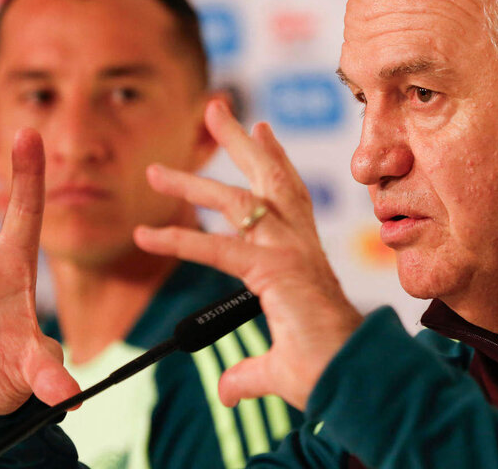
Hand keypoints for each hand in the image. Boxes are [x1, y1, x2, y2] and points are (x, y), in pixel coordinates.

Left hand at [135, 100, 362, 409]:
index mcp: (305, 255)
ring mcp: (289, 253)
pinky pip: (218, 249)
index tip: (261, 130)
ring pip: (241, 201)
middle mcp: (299, 245)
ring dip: (198, 176)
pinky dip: (179, 239)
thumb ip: (249, 373)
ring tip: (160, 167)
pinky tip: (146, 234)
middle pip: (268, 180)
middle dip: (240, 142)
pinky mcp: (274, 271)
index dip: (274, 160)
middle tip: (216, 108)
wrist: (351, 380)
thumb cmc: (327, 370)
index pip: (288, 196)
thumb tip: (228, 388)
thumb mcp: (277, 368)